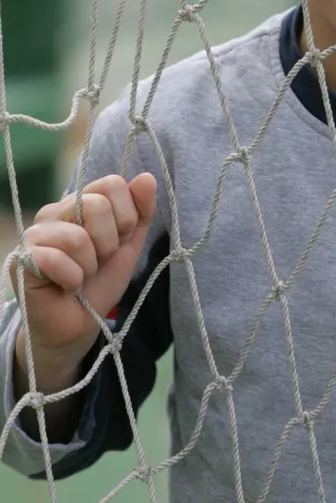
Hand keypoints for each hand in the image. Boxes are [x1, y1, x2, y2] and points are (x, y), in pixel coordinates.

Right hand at [11, 173, 156, 385]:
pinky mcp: (22, 258)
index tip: (118, 241)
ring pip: (78, 237)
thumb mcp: (129, 245)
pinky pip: (57, 260)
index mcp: (81, 202)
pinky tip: (66, 287)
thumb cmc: (100, 282)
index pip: (112, 184)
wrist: (78, 324)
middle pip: (97, 205)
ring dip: (90, 266)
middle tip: (98, 262)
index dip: (126, 217)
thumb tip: (147, 178)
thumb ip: (140, 212)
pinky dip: (72, 279)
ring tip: (81, 275)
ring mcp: (35, 233)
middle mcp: (55, 211)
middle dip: (109, 243)